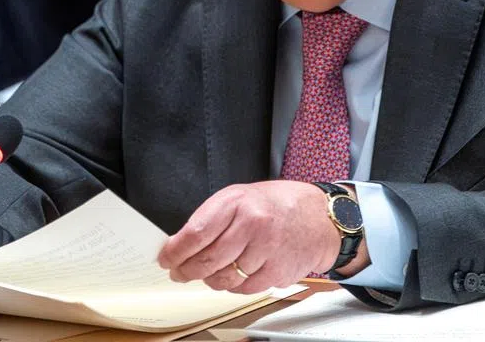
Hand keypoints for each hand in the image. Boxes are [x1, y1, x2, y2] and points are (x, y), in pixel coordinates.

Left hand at [157, 181, 368, 293]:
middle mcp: (251, 224)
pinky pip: (243, 288)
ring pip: (223, 278)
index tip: (165, 258)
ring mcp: (265, 249)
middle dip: (186, 270)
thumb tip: (182, 243)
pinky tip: (233, 275)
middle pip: (207, 259)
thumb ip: (213, 218)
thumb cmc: (277, 206)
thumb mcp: (241, 196)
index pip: (195, 232)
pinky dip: (233, 285)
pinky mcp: (276, 271)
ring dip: (209, 280)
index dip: (175, 251)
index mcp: (237, 201)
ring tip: (207, 274)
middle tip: (179, 272)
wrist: (319, 218)